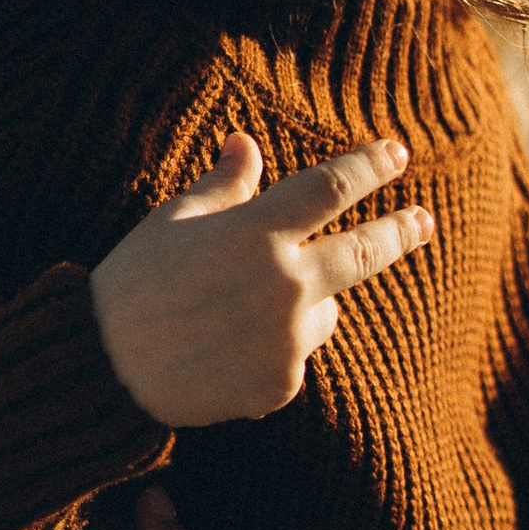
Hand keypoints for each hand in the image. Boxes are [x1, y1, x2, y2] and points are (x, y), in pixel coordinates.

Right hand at [90, 132, 432, 425]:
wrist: (104, 369)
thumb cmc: (133, 281)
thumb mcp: (175, 220)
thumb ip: (224, 184)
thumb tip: (246, 144)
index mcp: (257, 233)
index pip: (333, 188)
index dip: (370, 166)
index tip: (396, 154)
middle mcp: (284, 285)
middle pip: (368, 250)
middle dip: (403, 230)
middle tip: (424, 220)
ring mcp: (287, 340)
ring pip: (326, 310)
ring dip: (308, 302)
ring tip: (243, 310)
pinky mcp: (280, 385)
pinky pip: (295, 356)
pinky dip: (274, 348)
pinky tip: (225, 348)